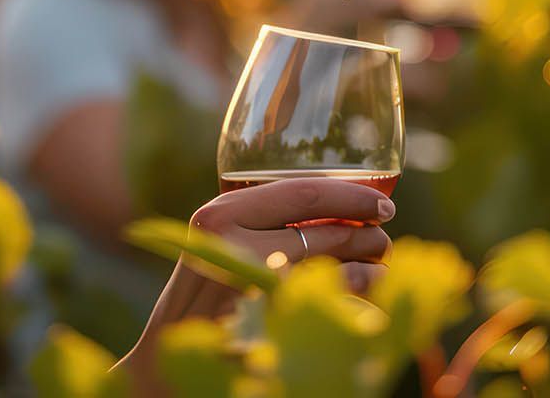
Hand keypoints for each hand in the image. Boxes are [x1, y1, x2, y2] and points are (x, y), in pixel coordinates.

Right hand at [119, 179, 393, 389]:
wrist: (166, 356)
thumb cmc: (203, 296)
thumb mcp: (220, 244)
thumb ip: (261, 221)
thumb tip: (340, 210)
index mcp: (222, 214)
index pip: (304, 192)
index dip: (352, 196)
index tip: (382, 203)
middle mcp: (235, 245)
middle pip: (328, 233)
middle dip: (368, 236)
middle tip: (382, 242)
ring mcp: (253, 287)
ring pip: (339, 270)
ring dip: (371, 270)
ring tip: (378, 271)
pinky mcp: (270, 324)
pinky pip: (335, 307)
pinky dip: (360, 302)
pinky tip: (367, 301)